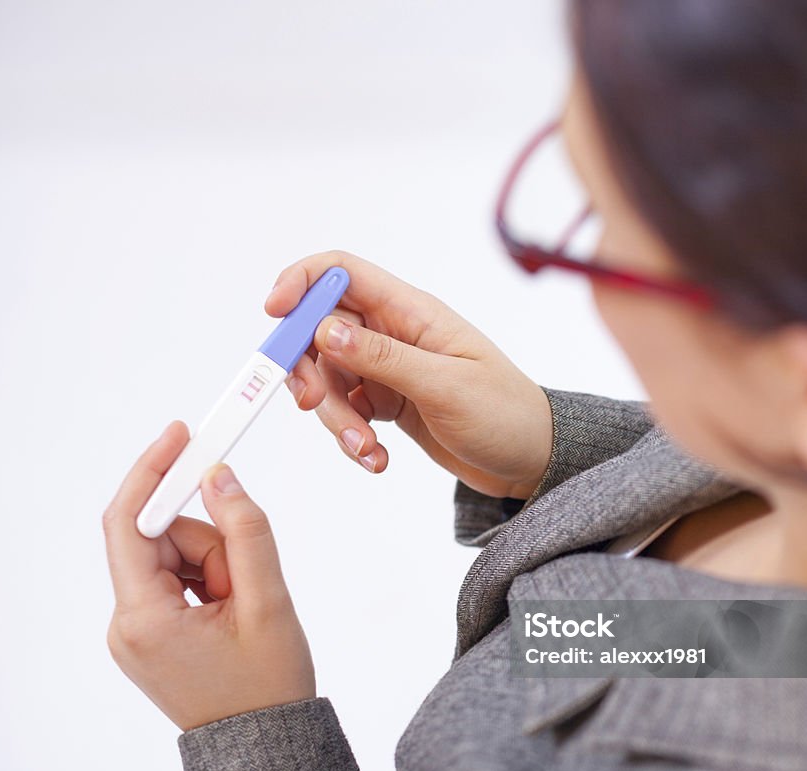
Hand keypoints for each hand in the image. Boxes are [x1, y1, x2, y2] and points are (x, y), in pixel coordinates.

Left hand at [102, 422, 314, 731]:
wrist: (267, 752)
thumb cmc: (270, 686)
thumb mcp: (267, 601)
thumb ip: (244, 529)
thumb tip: (218, 474)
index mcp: (144, 619)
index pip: (129, 522)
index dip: (153, 472)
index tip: (181, 434)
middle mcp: (125, 625)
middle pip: (161, 539)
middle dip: (210, 543)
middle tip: (247, 579)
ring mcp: (135, 633)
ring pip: (173, 558)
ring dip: (216, 565)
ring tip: (245, 608)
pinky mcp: (150, 636)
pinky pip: (175, 581)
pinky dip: (210, 580)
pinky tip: (233, 612)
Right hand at [268, 251, 553, 500]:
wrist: (531, 460)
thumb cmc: (504, 414)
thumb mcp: (445, 386)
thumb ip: (383, 359)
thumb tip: (325, 330)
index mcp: (411, 312)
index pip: (342, 273)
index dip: (301, 283)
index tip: (274, 314)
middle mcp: (394, 333)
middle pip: (321, 333)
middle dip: (310, 373)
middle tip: (316, 408)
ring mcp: (389, 369)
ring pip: (330, 380)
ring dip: (336, 419)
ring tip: (367, 451)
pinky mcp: (389, 402)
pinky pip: (348, 411)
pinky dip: (352, 437)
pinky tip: (376, 459)